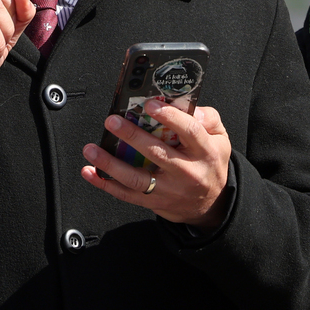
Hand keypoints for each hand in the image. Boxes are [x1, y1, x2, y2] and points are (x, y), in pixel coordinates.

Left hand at [80, 103, 233, 231]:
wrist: (211, 204)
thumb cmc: (210, 164)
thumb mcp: (220, 138)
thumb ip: (206, 118)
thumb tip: (179, 105)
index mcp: (205, 152)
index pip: (189, 131)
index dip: (170, 117)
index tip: (150, 105)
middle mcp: (187, 172)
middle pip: (157, 153)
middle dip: (131, 136)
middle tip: (112, 121)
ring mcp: (169, 190)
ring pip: (136, 178)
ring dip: (110, 164)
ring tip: (92, 149)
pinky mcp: (154, 202)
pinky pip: (126, 194)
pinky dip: (104, 184)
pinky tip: (89, 171)